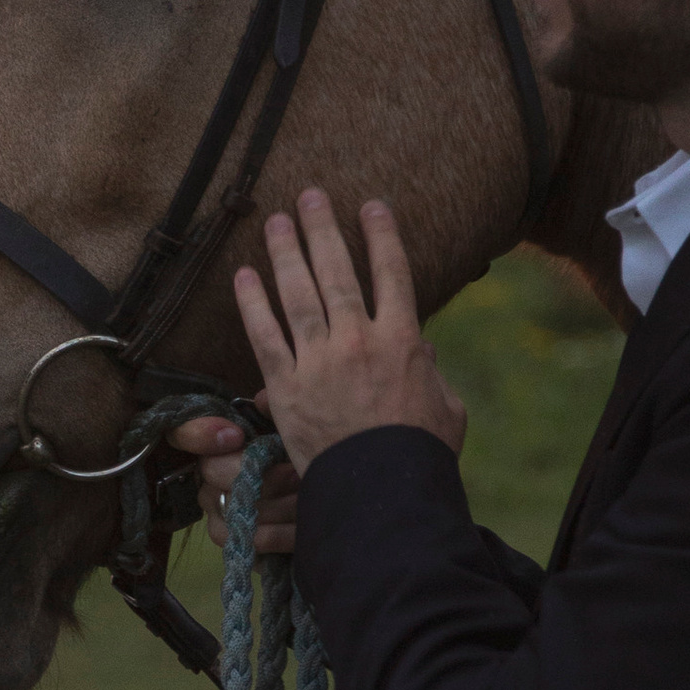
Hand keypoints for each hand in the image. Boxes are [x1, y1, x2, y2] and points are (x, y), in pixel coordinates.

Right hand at [168, 408, 299, 554]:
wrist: (332, 514)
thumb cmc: (311, 469)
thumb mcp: (298, 435)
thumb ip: (279, 414)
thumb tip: (262, 400)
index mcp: (223, 447)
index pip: (186, 434)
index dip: (201, 433)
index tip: (235, 436)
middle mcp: (212, 479)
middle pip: (212, 470)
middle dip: (255, 471)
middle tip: (292, 471)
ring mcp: (219, 514)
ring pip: (229, 506)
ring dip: (274, 503)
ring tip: (305, 496)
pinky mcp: (235, 546)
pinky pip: (244, 540)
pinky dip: (278, 533)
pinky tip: (301, 527)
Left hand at [232, 192, 465, 473]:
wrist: (381, 493)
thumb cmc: (420, 456)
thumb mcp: (446, 410)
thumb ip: (434, 376)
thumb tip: (426, 353)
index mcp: (403, 341)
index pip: (393, 273)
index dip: (382, 235)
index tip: (371, 206)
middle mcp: (360, 340)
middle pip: (338, 271)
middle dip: (323, 228)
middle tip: (309, 196)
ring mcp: (320, 361)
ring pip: (298, 293)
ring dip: (285, 251)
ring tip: (275, 221)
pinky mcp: (287, 387)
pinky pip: (265, 335)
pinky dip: (253, 303)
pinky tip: (243, 275)